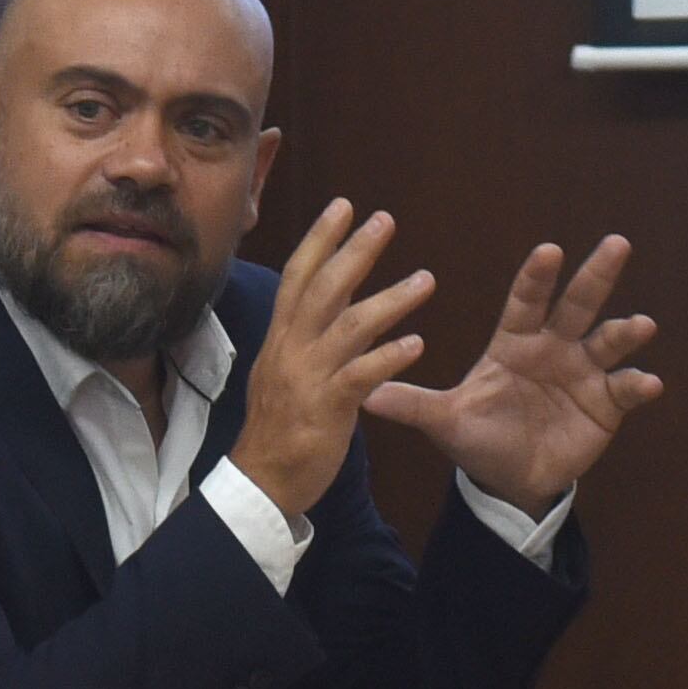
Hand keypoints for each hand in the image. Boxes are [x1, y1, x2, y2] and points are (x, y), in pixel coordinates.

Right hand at [229, 199, 440, 522]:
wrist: (261, 482)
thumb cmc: (278, 429)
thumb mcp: (283, 372)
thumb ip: (307, 338)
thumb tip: (328, 307)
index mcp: (281, 338)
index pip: (299, 276)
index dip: (320, 238)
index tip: (344, 206)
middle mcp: (291, 349)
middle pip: (323, 288)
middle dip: (354, 251)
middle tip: (385, 220)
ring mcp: (308, 377)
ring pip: (349, 326)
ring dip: (390, 299)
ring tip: (426, 280)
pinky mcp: (327, 408)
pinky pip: (361, 376)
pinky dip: (390, 357)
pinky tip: (417, 344)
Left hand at [361, 235, 662, 513]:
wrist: (509, 480)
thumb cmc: (478, 438)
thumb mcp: (445, 421)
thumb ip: (413, 405)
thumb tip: (364, 395)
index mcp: (514, 343)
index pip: (526, 301)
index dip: (537, 277)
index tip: (549, 251)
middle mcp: (554, 348)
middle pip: (577, 304)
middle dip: (596, 275)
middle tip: (616, 243)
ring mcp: (584, 373)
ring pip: (609, 342)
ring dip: (625, 331)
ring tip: (640, 324)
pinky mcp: (607, 404)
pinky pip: (625, 389)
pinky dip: (637, 385)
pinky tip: (647, 383)